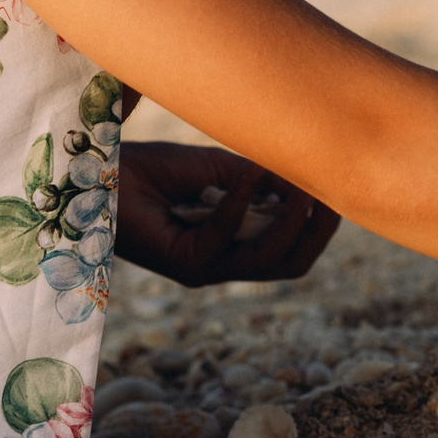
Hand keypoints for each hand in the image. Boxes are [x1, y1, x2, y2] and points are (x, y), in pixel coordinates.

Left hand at [115, 142, 340, 287]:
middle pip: (289, 264)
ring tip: (302, 184)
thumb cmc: (155, 169)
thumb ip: (259, 179)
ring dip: (289, 219)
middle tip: (331, 193)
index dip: (319, 227)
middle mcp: (221, 265)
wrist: (100, 172)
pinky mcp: (179, 262)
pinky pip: (223, 237)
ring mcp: (202, 269)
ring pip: (264, 257)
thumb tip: (306, 179)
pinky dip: (242, 203)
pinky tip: (250, 172)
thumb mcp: (220, 169)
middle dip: (316, 231)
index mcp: (234, 246)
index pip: (292, 251)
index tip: (337, 190)